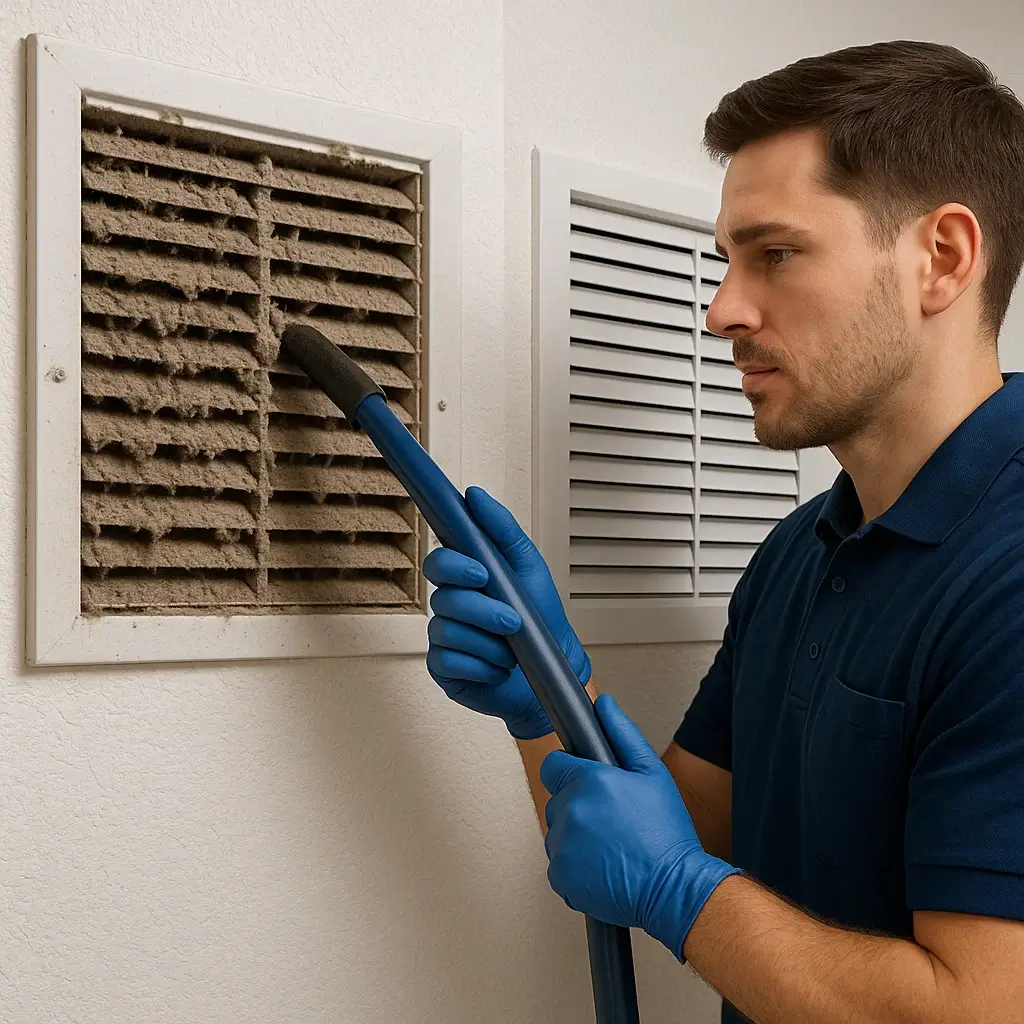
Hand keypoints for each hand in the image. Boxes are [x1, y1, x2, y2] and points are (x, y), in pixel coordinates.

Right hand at [423, 486, 590, 739]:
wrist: (556, 668)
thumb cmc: (541, 618)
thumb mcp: (529, 566)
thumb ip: (502, 528)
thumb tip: (473, 495)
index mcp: (466, 579)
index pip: (438, 563)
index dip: (453, 567)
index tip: (481, 573)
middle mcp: (451, 607)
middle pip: (444, 600)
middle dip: (483, 611)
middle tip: (513, 621)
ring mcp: (445, 639)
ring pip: (448, 632)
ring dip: (489, 643)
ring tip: (512, 650)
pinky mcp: (445, 670)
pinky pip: (450, 662)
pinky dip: (482, 666)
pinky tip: (497, 668)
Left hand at [540, 694, 739, 959]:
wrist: (673, 889)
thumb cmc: (667, 833)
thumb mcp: (653, 773)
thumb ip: (622, 734)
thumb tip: (603, 705)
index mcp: (590, 782)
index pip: (553, 766)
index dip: (570, 772)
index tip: (587, 783)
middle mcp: (570, 811)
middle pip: (558, 800)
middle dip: (579, 805)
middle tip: (612, 819)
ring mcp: (562, 846)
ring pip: (558, 832)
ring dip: (576, 836)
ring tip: (611, 846)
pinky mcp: (560, 877)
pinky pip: (559, 863)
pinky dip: (575, 866)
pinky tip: (604, 866)